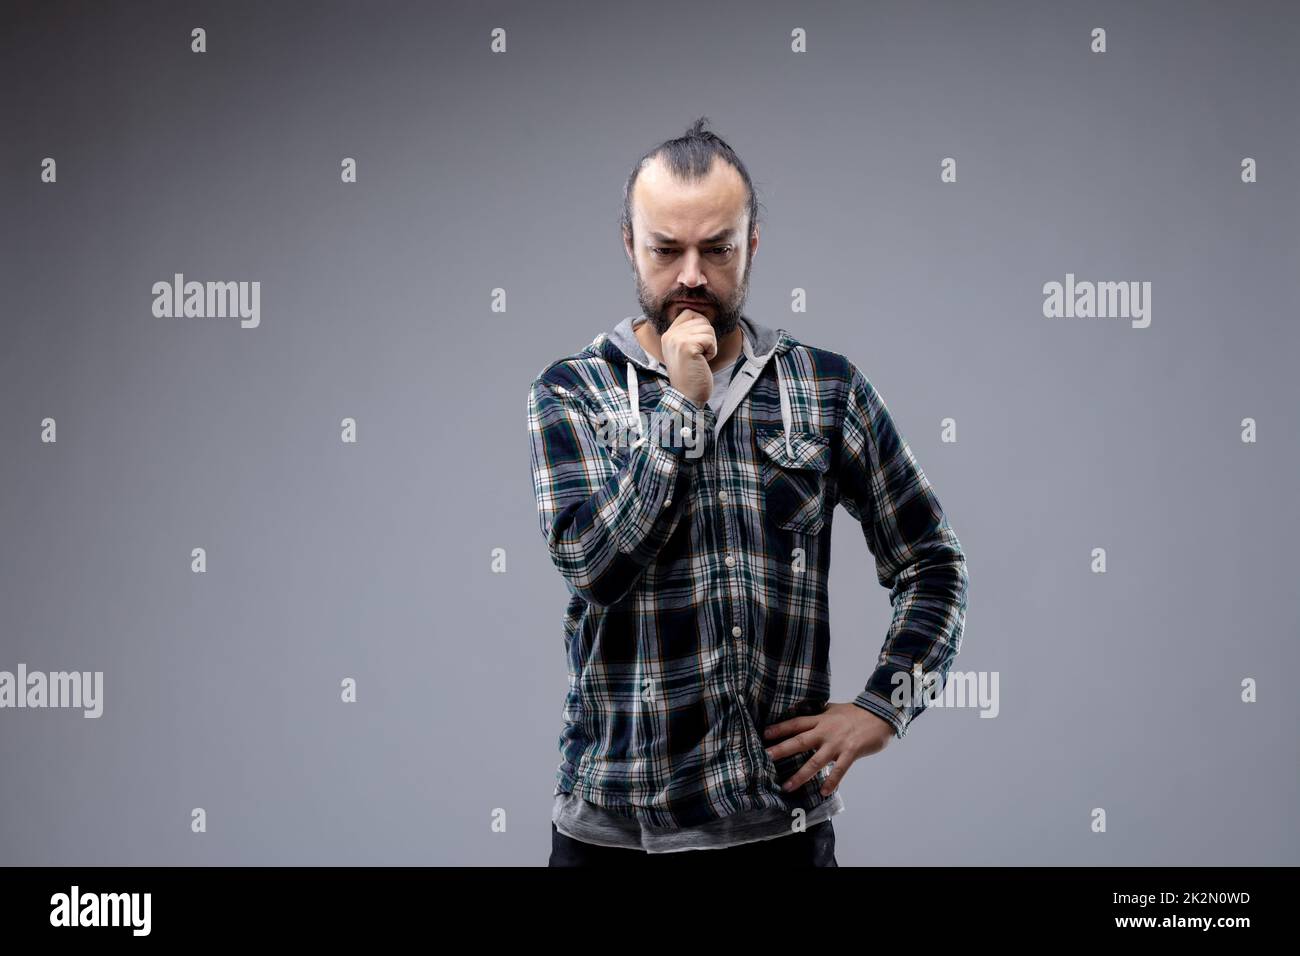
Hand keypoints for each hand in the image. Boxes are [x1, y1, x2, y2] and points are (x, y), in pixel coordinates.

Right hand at [660, 308, 716, 405]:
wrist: (688, 396)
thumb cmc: (692, 375)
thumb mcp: (686, 350)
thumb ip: (690, 333)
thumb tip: (705, 317)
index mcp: (668, 335)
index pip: (690, 313)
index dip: (701, 326)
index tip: (698, 346)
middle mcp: (670, 335)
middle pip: (701, 319)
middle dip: (707, 337)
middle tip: (699, 355)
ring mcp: (677, 340)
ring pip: (708, 329)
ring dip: (710, 345)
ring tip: (700, 359)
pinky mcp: (687, 347)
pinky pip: (710, 339)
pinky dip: (712, 351)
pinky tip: (703, 362)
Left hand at [763, 702, 894, 796]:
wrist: (880, 714)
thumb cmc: (856, 713)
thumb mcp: (833, 710)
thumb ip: (820, 715)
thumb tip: (806, 715)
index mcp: (820, 720)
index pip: (796, 723)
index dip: (780, 728)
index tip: (764, 734)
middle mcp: (825, 731)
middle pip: (800, 741)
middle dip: (782, 749)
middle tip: (766, 757)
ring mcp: (837, 743)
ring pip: (816, 760)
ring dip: (801, 774)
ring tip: (788, 786)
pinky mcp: (851, 752)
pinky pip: (840, 770)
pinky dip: (832, 781)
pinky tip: (824, 792)